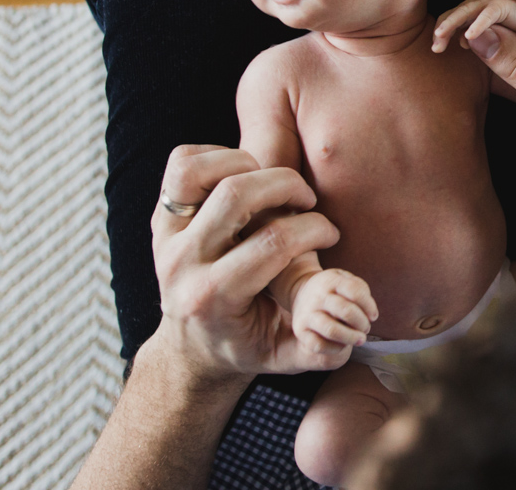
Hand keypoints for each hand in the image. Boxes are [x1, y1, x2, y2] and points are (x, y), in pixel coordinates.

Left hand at [150, 145, 348, 381]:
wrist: (190, 347)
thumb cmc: (244, 345)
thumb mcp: (282, 357)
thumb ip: (319, 349)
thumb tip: (353, 328)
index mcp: (213, 298)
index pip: (272, 243)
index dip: (313, 229)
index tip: (329, 235)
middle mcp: (183, 263)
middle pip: (236, 194)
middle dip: (286, 185)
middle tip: (307, 200)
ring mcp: (166, 237)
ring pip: (199, 172)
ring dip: (246, 164)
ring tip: (270, 185)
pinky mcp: (161, 218)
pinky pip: (182, 164)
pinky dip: (216, 158)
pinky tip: (245, 179)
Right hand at [290, 269, 378, 356]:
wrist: (302, 293)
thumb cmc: (332, 290)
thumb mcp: (345, 280)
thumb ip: (360, 291)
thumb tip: (369, 314)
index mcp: (331, 280)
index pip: (355, 291)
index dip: (369, 306)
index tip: (373, 316)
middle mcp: (318, 296)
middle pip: (346, 311)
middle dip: (362, 323)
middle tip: (366, 328)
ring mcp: (307, 314)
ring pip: (332, 330)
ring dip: (351, 337)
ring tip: (360, 339)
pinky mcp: (300, 330)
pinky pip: (318, 345)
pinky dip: (335, 348)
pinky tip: (342, 345)